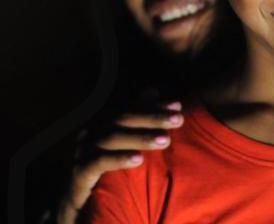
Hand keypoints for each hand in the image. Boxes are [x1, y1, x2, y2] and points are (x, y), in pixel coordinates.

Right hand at [56, 101, 182, 223]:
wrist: (78, 200)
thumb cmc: (106, 168)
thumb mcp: (124, 143)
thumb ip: (138, 119)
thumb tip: (154, 90)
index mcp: (106, 123)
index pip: (133, 109)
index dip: (155, 106)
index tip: (177, 106)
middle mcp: (95, 132)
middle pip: (124, 119)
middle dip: (153, 118)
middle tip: (178, 119)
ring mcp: (85, 150)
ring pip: (113, 138)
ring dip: (141, 137)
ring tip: (165, 140)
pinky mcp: (80, 171)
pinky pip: (100, 162)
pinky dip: (119, 158)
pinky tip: (139, 160)